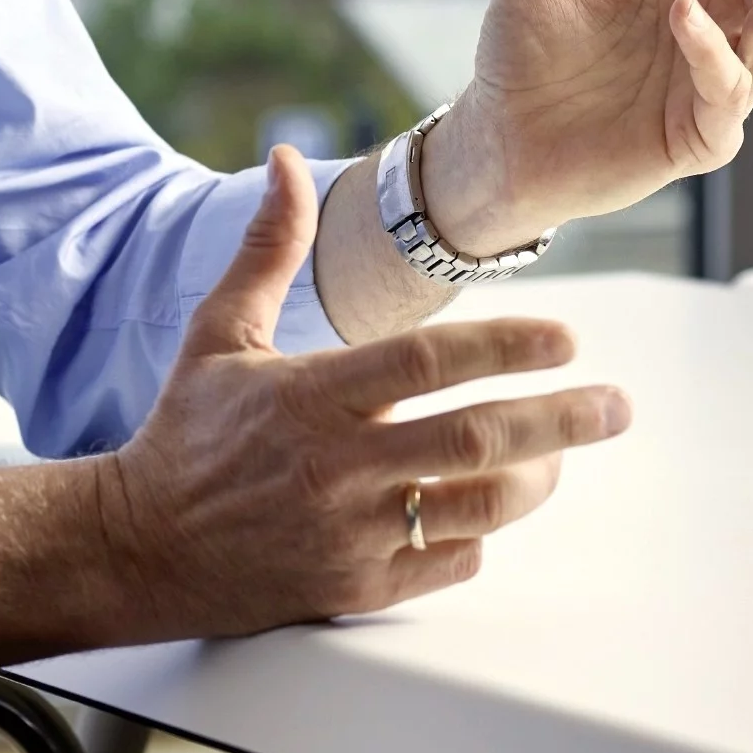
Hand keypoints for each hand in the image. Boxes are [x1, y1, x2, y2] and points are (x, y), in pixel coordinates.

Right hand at [99, 149, 629, 635]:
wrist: (137, 546)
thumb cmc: (187, 433)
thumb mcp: (220, 332)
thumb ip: (270, 247)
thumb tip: (286, 161)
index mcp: (312, 396)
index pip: (430, 362)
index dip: (506, 346)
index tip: (566, 339)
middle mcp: (339, 466)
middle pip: (477, 438)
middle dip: (561, 419)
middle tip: (616, 406)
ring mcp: (350, 533)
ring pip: (475, 507)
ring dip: (533, 480)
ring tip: (562, 456)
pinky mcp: (352, 591)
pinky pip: (445, 564)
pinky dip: (477, 537)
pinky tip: (484, 512)